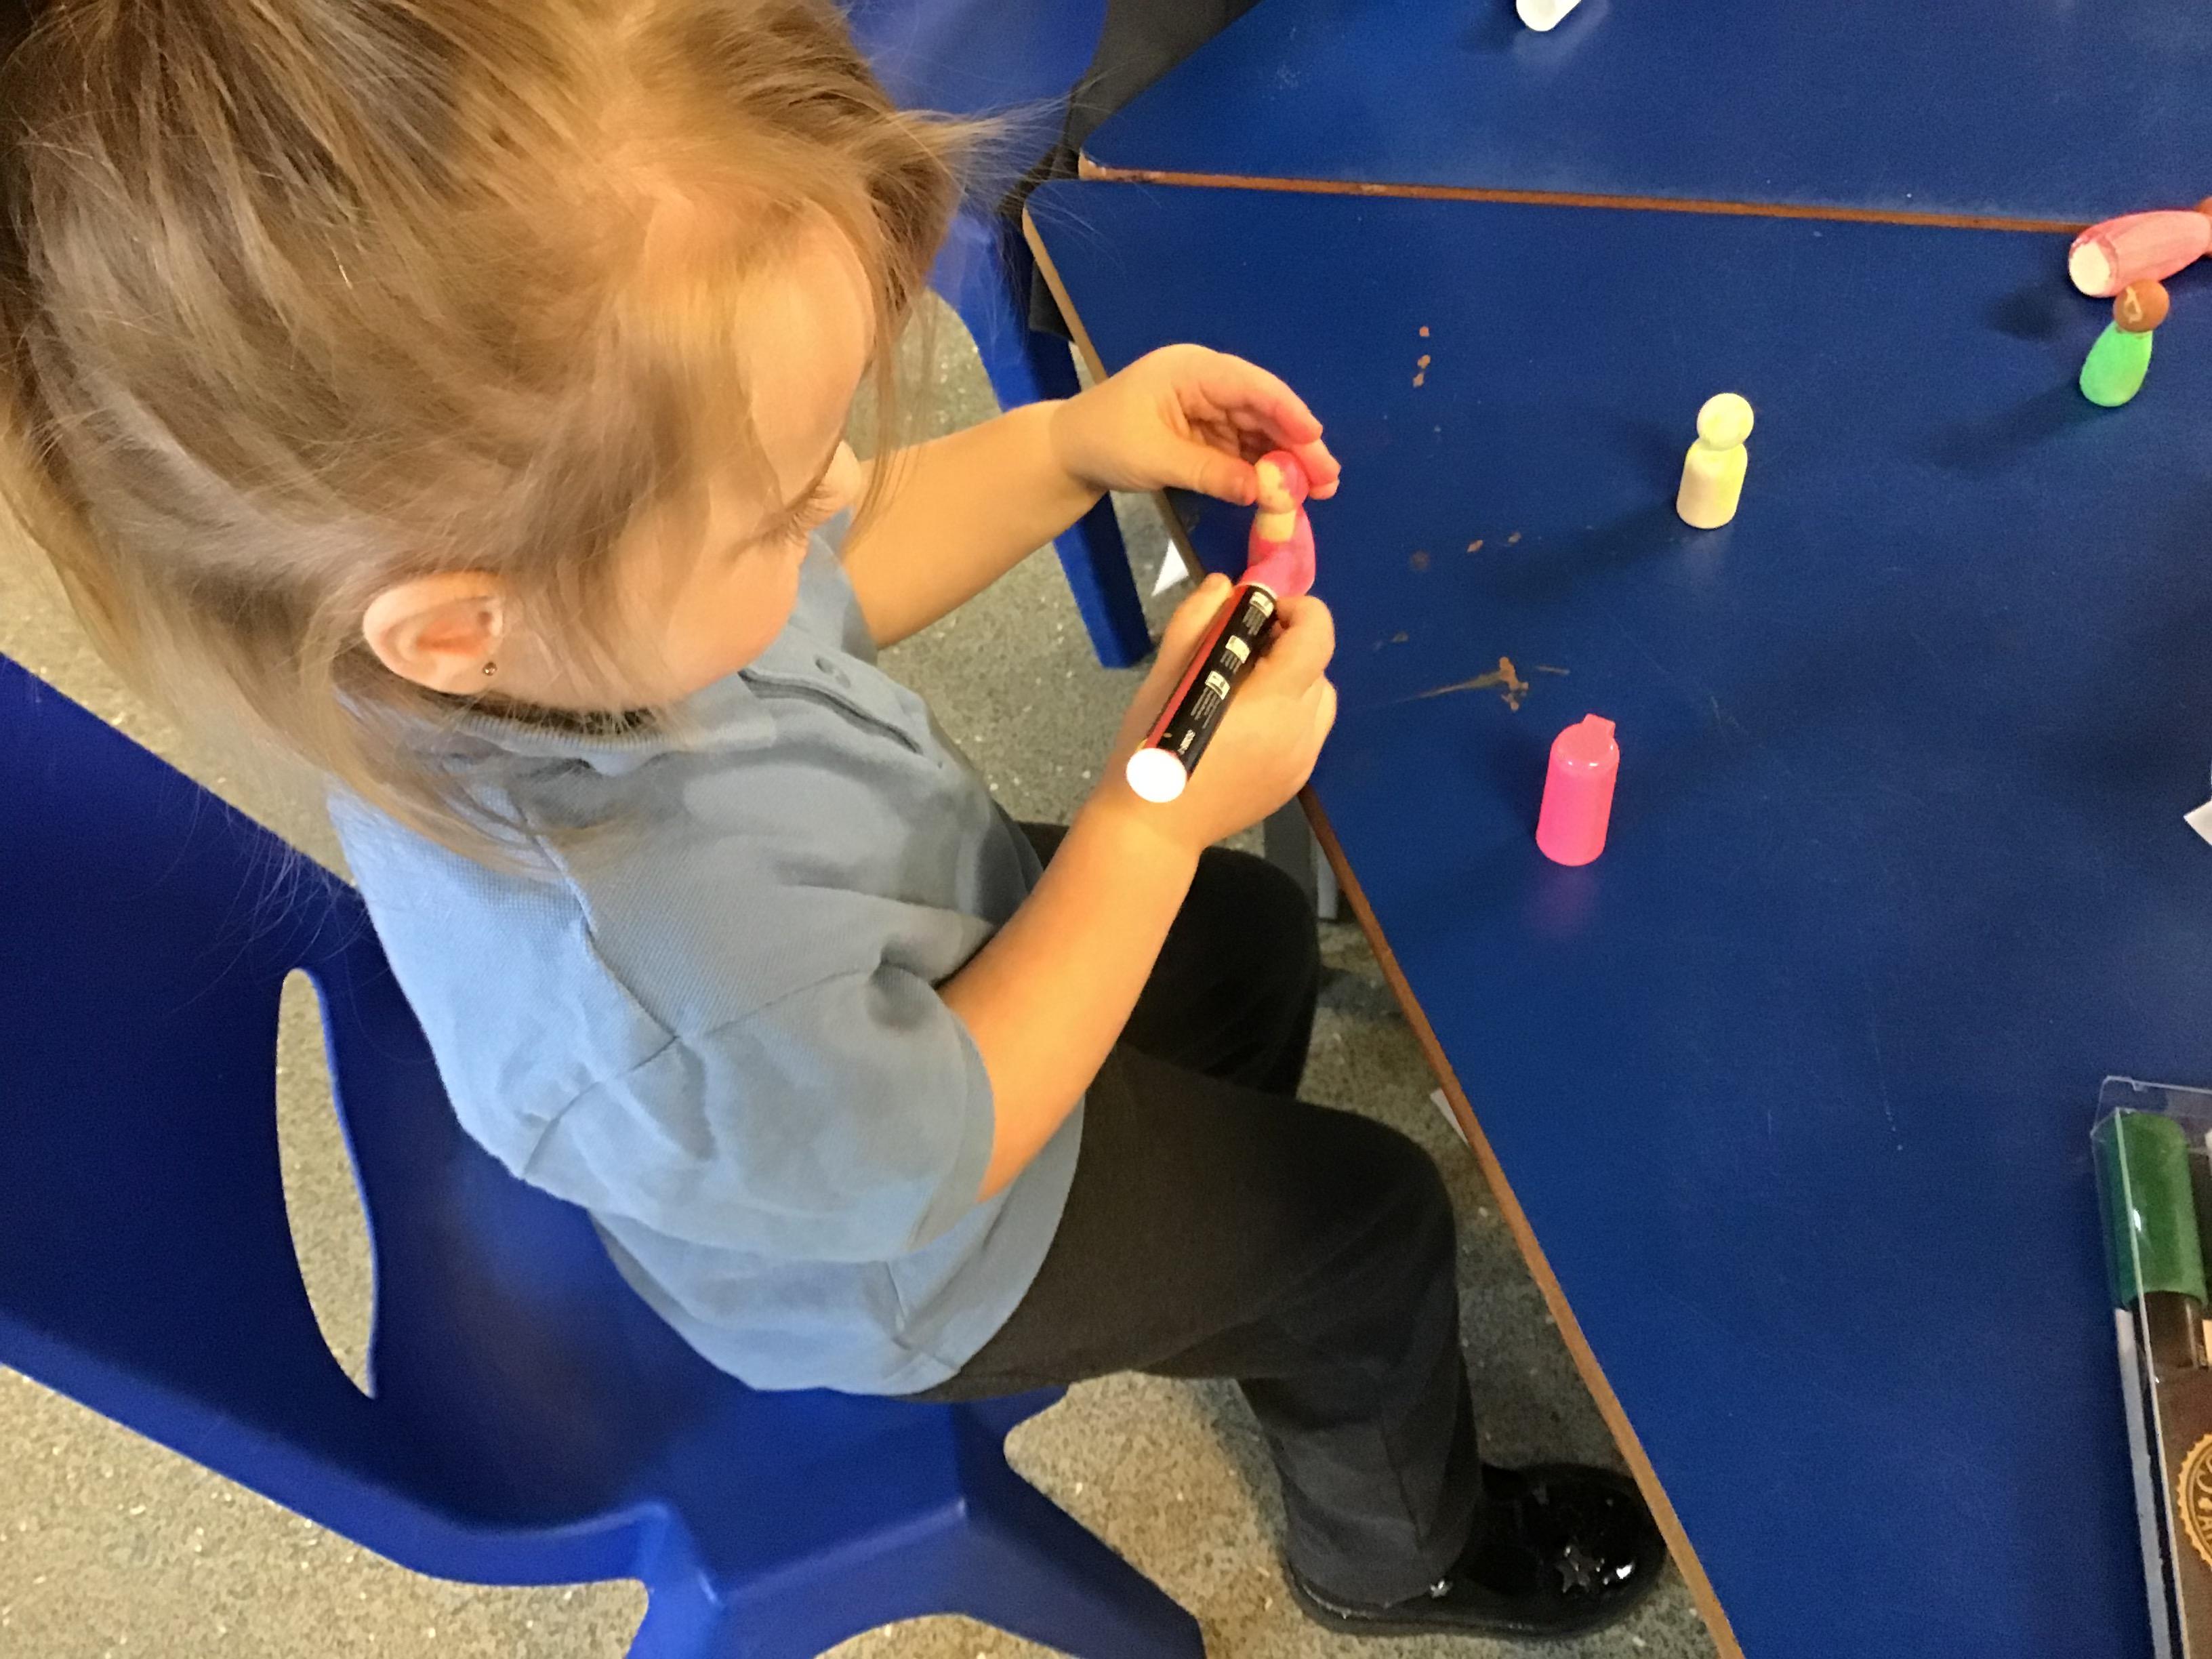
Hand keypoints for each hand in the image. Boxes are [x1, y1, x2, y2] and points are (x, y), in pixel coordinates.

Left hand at [1049, 345, 1341, 506]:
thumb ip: (1212, 472)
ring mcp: (1206, 406)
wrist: (1066, 452)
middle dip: (1297, 443)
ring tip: (1318, 490)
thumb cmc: (1103, 441)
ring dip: (1286, 459)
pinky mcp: (1203, 430)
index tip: (1316, 439)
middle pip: (1262, 409)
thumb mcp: (1156, 458)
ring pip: (1257, 430)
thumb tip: (1263, 492)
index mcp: (1192, 370)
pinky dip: (1262, 468)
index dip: (1288, 412)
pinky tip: (1284, 488)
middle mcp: (1205, 382)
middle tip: (1329, 477)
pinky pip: (1241, 447)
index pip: (1251, 386)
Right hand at [1087, 573, 1338, 857]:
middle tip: (1240, 651)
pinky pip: (1309, 731)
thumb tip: (1226, 585)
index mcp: (1271, 701)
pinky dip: (1290, 714)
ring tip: (1246, 689)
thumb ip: (1197, 621)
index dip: (1297, 609)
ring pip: (1319, 698)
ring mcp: (1301, 760)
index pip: (1317, 634)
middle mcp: (1298, 730)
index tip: (1260, 613)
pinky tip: (1248, 723)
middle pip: (1319, 664)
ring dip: (1293, 680)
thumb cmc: (1151, 746)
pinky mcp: (1295, 781)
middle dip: (1287, 645)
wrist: (1154, 828)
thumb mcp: (1165, 676)